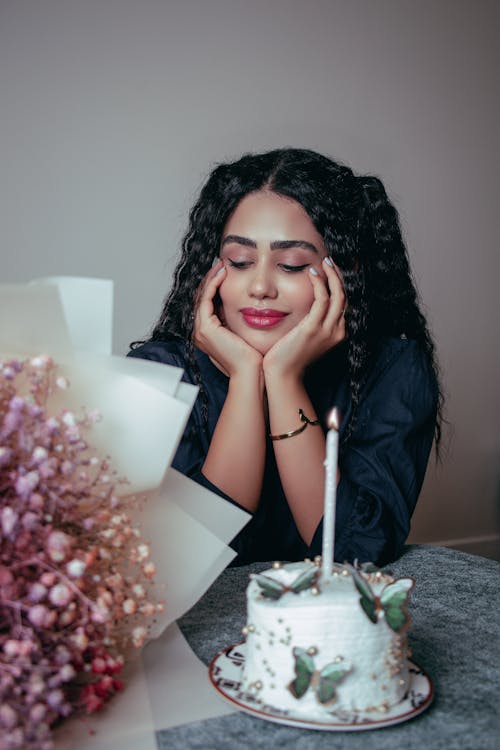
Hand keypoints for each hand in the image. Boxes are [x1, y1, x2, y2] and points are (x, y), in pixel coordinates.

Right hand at [193, 260, 262, 376]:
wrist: (251, 373)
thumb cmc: (252, 358)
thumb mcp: (244, 334)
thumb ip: (239, 320)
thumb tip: (248, 304)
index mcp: (208, 334)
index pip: (208, 304)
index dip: (215, 286)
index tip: (226, 272)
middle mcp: (201, 331)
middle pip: (202, 298)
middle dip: (211, 279)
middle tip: (221, 263)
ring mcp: (201, 330)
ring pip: (202, 296)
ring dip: (211, 279)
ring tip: (222, 265)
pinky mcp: (206, 328)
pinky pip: (206, 299)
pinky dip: (213, 284)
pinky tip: (223, 274)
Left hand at [263, 257, 345, 379]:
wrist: (283, 374)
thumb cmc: (289, 355)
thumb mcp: (305, 336)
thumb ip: (311, 322)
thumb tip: (308, 305)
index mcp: (337, 333)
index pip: (343, 303)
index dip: (340, 284)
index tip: (332, 269)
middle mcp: (337, 331)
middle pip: (345, 296)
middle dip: (339, 276)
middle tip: (329, 261)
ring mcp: (327, 331)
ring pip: (338, 295)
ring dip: (332, 275)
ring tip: (323, 262)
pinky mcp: (313, 328)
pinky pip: (322, 299)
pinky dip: (319, 283)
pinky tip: (312, 273)